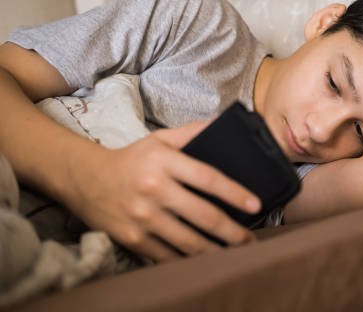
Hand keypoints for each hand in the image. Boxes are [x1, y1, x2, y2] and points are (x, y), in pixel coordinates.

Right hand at [63, 121, 261, 261]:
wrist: (85, 180)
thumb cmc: (132, 159)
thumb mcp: (159, 139)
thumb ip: (192, 132)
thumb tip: (223, 123)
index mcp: (164, 161)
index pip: (208, 177)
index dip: (235, 193)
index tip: (256, 206)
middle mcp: (154, 189)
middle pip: (203, 215)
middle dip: (233, 232)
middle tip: (251, 240)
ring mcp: (143, 217)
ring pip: (188, 241)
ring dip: (216, 251)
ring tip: (235, 254)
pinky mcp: (133, 239)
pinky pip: (168, 255)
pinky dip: (189, 260)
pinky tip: (205, 260)